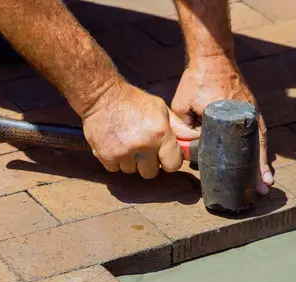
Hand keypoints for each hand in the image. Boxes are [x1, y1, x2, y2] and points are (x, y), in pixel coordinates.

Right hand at [83, 81, 198, 178]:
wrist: (101, 95)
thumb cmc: (132, 101)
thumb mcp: (159, 108)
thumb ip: (177, 127)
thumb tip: (194, 139)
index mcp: (160, 133)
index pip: (173, 164)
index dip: (169, 161)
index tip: (164, 156)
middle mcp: (143, 145)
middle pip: (150, 173)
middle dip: (148, 163)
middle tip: (142, 149)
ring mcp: (123, 152)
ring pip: (131, 171)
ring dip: (130, 162)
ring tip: (126, 144)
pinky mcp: (106, 155)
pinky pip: (114, 169)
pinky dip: (114, 160)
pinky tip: (115, 145)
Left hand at [171, 56, 272, 194]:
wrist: (213, 55)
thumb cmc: (197, 78)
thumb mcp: (183, 104)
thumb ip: (185, 126)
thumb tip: (189, 147)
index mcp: (229, 116)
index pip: (235, 147)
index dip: (240, 165)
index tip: (245, 180)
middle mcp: (245, 115)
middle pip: (255, 148)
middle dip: (258, 170)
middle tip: (262, 188)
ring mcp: (251, 111)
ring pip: (260, 141)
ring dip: (263, 161)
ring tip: (266, 181)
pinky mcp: (251, 108)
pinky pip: (259, 131)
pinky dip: (261, 146)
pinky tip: (262, 160)